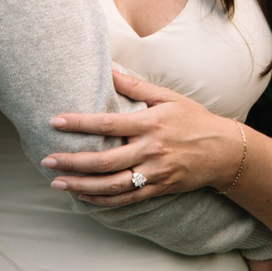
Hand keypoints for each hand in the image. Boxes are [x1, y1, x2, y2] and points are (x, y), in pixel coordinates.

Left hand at [44, 68, 243, 206]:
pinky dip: (101, 200)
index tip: (54, 122)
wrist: (224, 151)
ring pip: (111, 185)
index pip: (107, 124)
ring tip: (56, 182)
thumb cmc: (194, 120)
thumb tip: (107, 69)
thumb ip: (135, 86)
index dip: (79, 124)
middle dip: (72, 161)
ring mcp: (155, 173)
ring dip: (81, 185)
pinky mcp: (158, 188)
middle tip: (47, 159)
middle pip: (104, 160)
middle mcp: (151, 150)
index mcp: (150, 123)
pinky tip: (82, 196)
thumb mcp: (168, 97)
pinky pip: (125, 198)